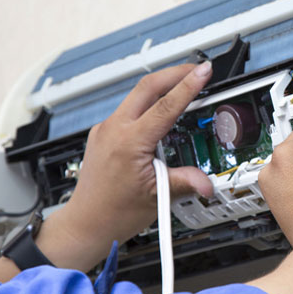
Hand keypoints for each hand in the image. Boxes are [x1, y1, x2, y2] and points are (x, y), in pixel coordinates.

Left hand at [38, 61, 214, 271]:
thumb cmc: (113, 213)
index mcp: (128, 143)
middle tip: (196, 69)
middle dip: (174, 73)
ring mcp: (105, 129)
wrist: (85, 224)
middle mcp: (113, 130)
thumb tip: (207, 182)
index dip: (188, 85)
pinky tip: (162, 110)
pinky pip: (129, 109)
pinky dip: (149, 103)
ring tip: (183, 85)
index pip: (165, 105)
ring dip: (161, 86)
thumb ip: (185, 183)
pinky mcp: (103, 134)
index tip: (203, 71)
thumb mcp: (158, 198)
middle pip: (147, 86)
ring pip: (136, 95)